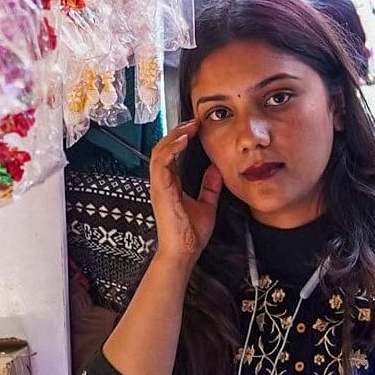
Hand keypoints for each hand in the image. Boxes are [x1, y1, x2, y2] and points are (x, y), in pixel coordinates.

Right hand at [147, 127, 222, 264]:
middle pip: (163, 148)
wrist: (184, 252)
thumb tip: (215, 171)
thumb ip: (209, 188)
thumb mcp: (206, 205)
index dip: (180, 138)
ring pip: (159, 152)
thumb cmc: (190, 234)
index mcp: (170, 184)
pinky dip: (171, 150)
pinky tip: (183, 141)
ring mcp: (159, 186)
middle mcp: (162, 183)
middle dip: (177, 132)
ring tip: (188, 128)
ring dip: (174, 137)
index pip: (170, 153)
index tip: (195, 128)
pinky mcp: (160, 190)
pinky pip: (160, 164)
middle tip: (193, 122)